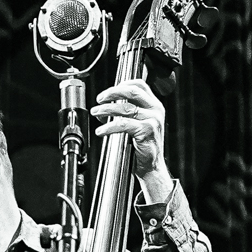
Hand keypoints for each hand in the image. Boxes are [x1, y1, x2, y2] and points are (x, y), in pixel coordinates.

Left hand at [91, 79, 171, 200]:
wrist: (151, 166)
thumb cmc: (143, 146)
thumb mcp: (138, 123)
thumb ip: (128, 111)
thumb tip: (106, 105)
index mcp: (154, 105)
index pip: (139, 85)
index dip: (122, 84)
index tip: (108, 92)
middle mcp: (156, 109)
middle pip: (132, 91)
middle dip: (112, 93)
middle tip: (99, 100)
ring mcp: (153, 119)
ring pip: (125, 108)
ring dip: (106, 109)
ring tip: (96, 113)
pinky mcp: (147, 130)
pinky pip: (123, 124)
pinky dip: (109, 127)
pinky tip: (101, 131)